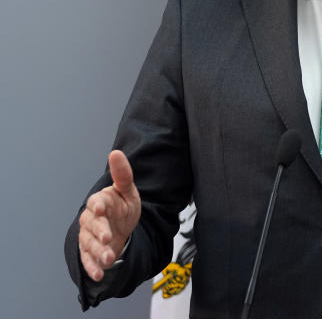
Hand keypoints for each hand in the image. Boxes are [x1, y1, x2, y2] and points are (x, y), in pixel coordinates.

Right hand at [77, 150, 140, 280]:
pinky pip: (88, 260)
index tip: (100, 208)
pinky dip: (92, 267)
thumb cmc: (122, 206)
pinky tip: (100, 273)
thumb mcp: (128, 191)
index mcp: (100, 202)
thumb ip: (123, 175)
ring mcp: (89, 236)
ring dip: (98, 252)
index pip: (96, 202)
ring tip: (109, 258)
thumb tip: (116, 153)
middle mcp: (91, 219)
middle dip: (99, 232)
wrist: (121, 227)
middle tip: (107, 238)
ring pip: (89, 244)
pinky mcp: (90, 252)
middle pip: (92, 226)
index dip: (97, 206)